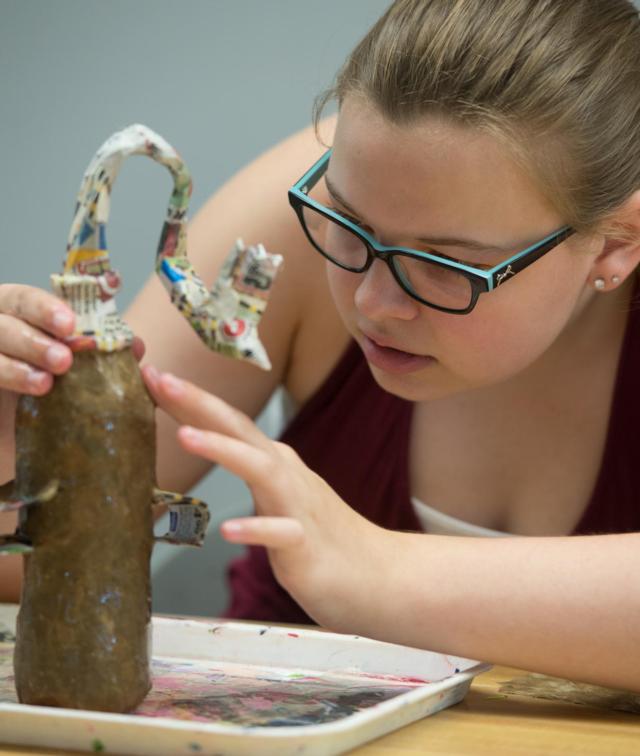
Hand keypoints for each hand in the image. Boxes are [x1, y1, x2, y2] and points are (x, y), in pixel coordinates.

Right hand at [0, 284, 145, 395]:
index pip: (24, 300)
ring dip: (17, 368)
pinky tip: (31, 391)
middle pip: (3, 324)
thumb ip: (103, 350)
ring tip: (46, 383)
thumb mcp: (82, 360)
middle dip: (34, 340)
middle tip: (63, 360)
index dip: (44, 308)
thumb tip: (136, 347)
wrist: (35, 423)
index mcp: (19, 312)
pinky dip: (10, 378)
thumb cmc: (60, 377)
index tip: (69, 324)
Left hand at [142, 365, 387, 630]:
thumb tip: (211, 444)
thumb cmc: (318, 537)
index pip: (229, 424)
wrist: (376, 575)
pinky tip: (228, 528)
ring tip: (184, 435)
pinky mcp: (307, 546)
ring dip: (223, 449)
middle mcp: (286, 476)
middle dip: (200, 403)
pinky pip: (281, 534)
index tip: (152, 376)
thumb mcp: (278, 495)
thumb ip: (250, 468)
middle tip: (161, 378)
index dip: (191, 400)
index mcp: (274, 463)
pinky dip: (256, 528)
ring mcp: (298, 508)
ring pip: (260, 470)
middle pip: (241, 431)